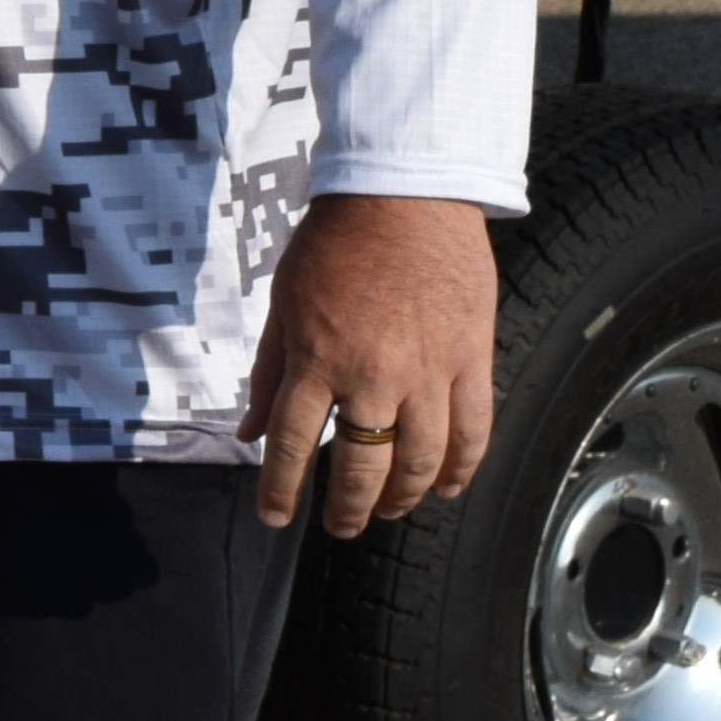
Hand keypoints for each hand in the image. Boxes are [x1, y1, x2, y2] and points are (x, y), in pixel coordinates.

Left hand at [245, 192, 500, 535]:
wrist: (404, 195)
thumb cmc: (335, 243)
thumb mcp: (285, 303)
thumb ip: (270, 372)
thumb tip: (247, 431)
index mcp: (317, 358)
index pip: (293, 444)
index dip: (281, 490)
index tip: (276, 519)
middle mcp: (372, 375)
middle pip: (361, 468)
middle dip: (347, 509)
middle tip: (342, 525)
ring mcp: (427, 371)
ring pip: (419, 461)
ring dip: (403, 498)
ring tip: (390, 510)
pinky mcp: (471, 360)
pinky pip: (472, 431)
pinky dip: (461, 468)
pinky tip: (446, 487)